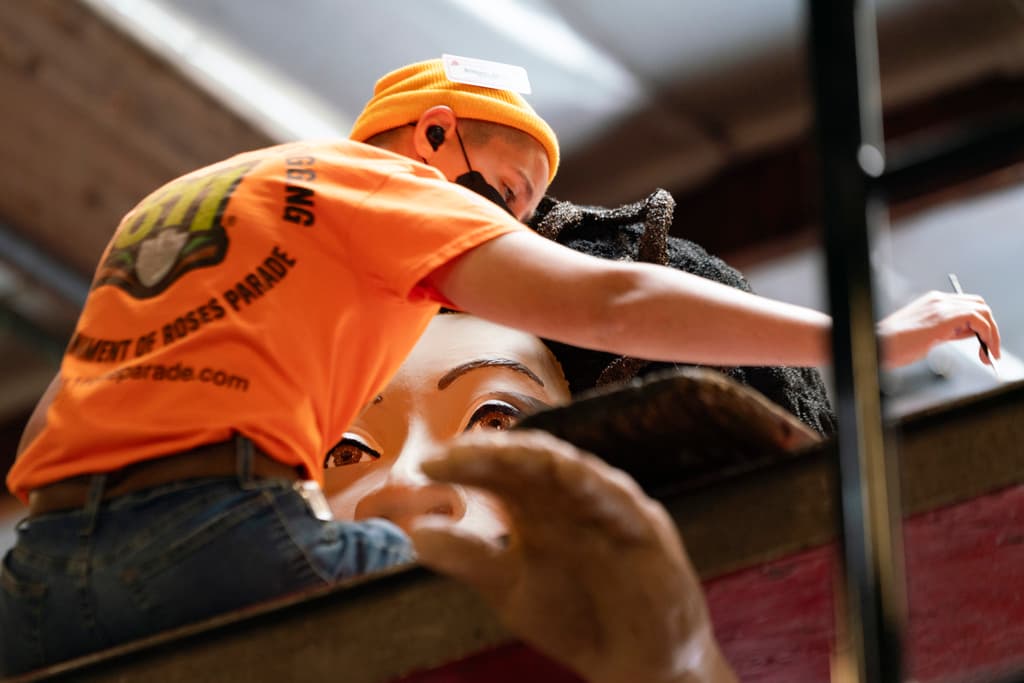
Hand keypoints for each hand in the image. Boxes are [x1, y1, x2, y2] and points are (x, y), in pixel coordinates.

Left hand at [409, 430, 737, 682]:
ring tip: (506, 452)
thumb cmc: (575, 616)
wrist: (631, 661)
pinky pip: (621, 501)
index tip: (427, 466)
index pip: (499, 471)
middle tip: (457, 454)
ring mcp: (609, 508)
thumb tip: (417, 534)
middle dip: (496, 453)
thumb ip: (468, 559)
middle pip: (532, 461)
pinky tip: (569, 478)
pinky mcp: (645, 529)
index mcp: (538, 504)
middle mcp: (571, 497)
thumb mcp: (509, 587)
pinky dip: (596, 488)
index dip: (465, 463)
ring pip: (576, 470)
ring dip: (542, 458)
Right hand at [877, 291, 999, 367]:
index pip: (967, 304)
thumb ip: (948, 330)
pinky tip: (983, 349)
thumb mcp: (927, 335)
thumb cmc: (895, 345)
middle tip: (989, 348)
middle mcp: (938, 299)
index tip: (982, 342)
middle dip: (990, 326)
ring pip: (983, 310)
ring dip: (991, 333)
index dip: (980, 323)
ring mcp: (942, 306)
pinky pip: (979, 320)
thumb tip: (970, 333)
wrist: (878, 345)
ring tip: (988, 352)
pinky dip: (987, 334)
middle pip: (979, 304)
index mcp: (933, 301)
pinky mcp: (945, 317)